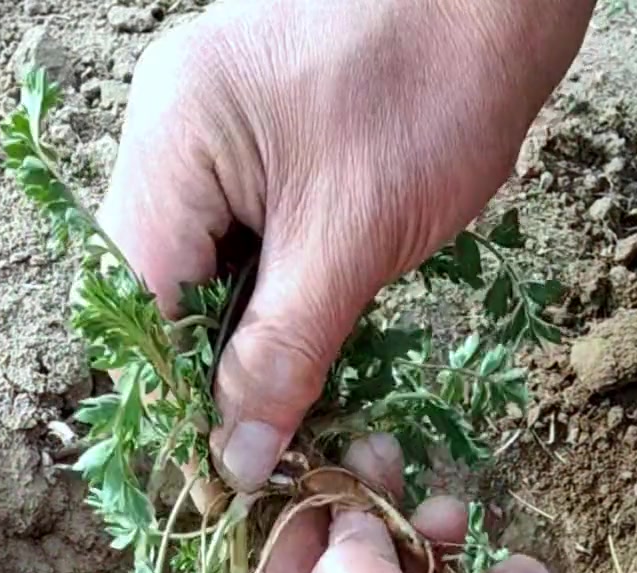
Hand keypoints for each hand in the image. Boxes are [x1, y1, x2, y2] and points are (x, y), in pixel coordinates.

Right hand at [100, 0, 593, 489]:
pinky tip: (309, 343)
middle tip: (263, 441)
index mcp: (173, 141)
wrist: (502, 0)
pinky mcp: (261, 149)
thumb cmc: (433, 91)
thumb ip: (284, 355)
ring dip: (244, 343)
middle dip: (208, 371)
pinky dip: (273, 303)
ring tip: (291, 401)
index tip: (221, 462)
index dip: (170, 390)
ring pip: (203, 277)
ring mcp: (213, 137)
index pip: (134, 298)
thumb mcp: (352, 240)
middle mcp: (172, 136)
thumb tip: (236, 459)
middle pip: (158, 291)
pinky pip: (243, 248)